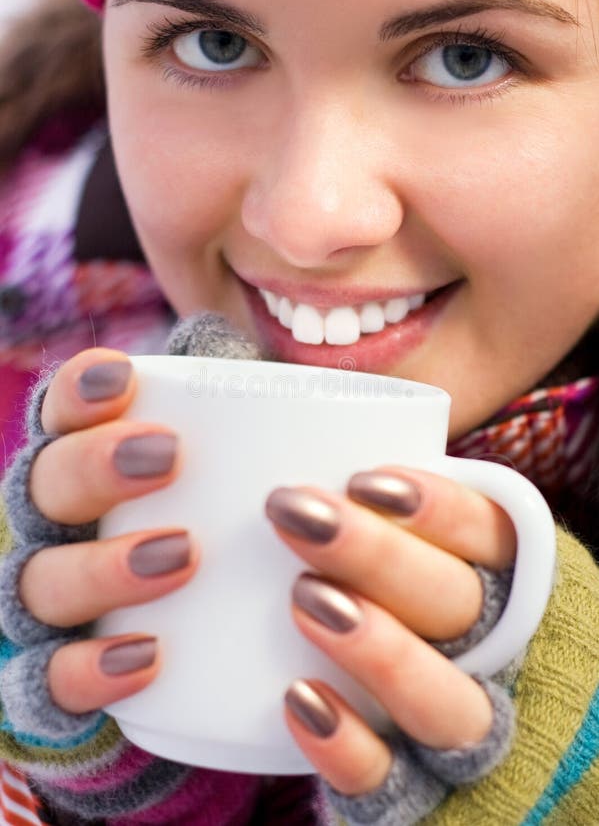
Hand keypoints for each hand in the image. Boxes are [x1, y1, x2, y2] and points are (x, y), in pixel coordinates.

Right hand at [6, 348, 198, 715]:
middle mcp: (50, 527)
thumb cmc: (212, 515)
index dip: (78, 392)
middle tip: (166, 455)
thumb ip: (217, 396)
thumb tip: (213, 337)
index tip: (124, 377)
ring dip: (101, 567)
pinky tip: (146, 654)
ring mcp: (47, 604)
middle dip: (94, 466)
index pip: (60, 414)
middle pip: (42, 487)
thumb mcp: (224, 452)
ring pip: (38, 582)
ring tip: (182, 554)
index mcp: (82, 462)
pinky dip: (87, 669)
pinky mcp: (59, 679)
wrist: (210, 633)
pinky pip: (48, 682)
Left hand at [266, 468, 516, 794]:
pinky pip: (398, 781)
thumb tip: (295, 415)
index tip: (364, 481)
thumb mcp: (437, 551)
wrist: (478, 744)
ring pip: (447, 700)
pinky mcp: (427, 795)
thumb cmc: (433, 612)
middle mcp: (503, 655)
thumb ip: (387, 501)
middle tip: (294, 513)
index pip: (490, 536)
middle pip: (459, 603)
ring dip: (380, 649)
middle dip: (378, 556)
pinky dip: (352, 746)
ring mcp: (471, 731)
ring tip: (305, 599)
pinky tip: (299, 700)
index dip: (438, 508)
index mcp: (509, 583)